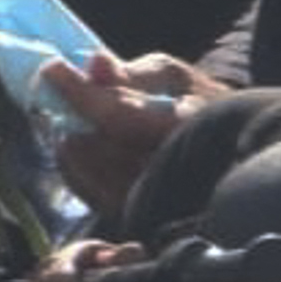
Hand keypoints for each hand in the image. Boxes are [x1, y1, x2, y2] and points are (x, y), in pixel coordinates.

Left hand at [44, 50, 222, 215]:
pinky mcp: (141, 218)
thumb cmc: (198, 105)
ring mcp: (157, 199)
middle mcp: (175, 167)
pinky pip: (94, 196)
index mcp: (191, 125)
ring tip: (70, 119)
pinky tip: (75, 148)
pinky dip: (75, 170)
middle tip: (57, 93)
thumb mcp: (176, 78)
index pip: (122, 115)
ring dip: (73, 142)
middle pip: (104, 146)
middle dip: (75, 116)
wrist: (228, 154)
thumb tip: (95, 63)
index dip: (83, 93)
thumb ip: (137, 73)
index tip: (52, 68)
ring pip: (95, 173)